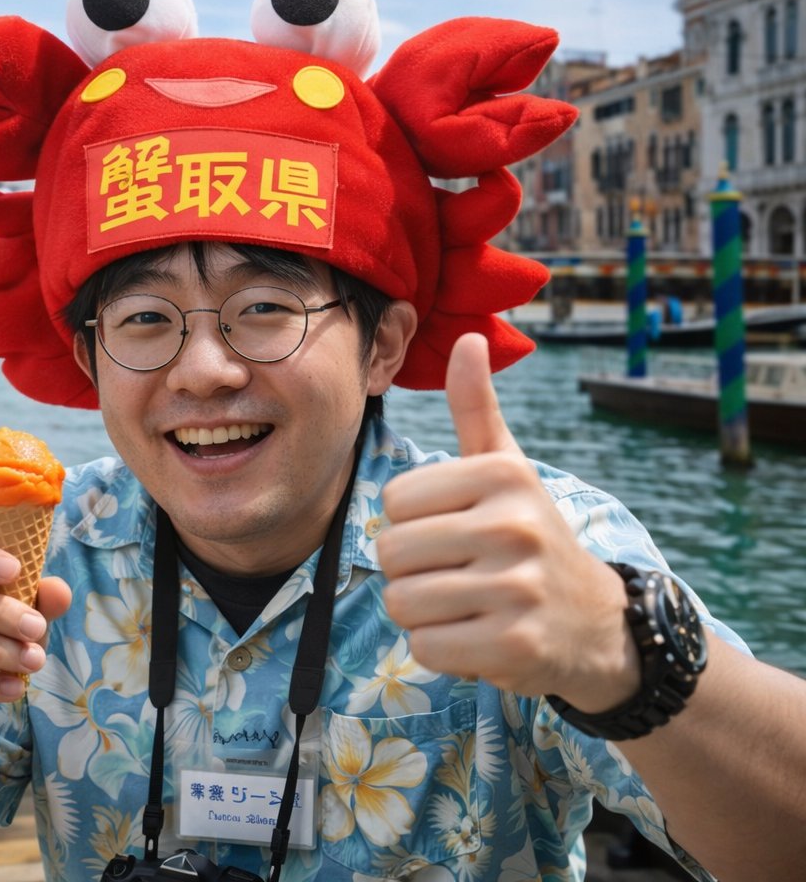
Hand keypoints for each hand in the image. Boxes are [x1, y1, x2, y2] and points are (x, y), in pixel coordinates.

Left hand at [376, 334, 638, 710]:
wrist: (599, 623)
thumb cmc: (531, 536)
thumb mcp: (507, 468)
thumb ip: (476, 407)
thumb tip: (467, 338)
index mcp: (502, 475)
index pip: (392, 500)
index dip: (412, 522)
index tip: (455, 529)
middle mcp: (514, 525)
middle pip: (391, 552)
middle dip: (412, 570)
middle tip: (458, 573)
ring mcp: (519, 588)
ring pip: (402, 602)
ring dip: (423, 613)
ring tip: (469, 604)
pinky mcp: (517, 646)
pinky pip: (426, 648)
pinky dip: (441, 650)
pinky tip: (479, 636)